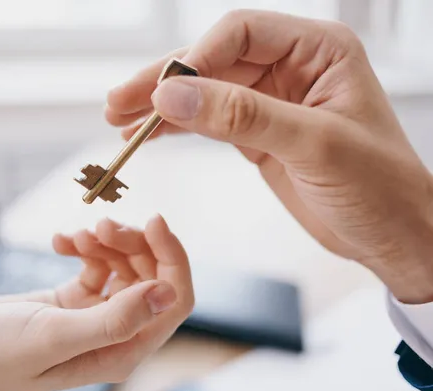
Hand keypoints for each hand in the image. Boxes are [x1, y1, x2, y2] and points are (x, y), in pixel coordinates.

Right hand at [0, 215, 192, 390]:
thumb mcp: (54, 335)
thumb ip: (116, 319)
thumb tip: (168, 294)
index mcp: (121, 350)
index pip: (172, 300)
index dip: (172, 257)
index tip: (153, 220)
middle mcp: (114, 334)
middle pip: (149, 276)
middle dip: (131, 243)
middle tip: (100, 224)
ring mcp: (93, 316)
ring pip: (122, 265)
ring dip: (105, 242)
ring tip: (75, 234)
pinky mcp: (72, 300)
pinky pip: (93, 264)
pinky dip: (82, 247)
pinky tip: (59, 240)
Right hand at [105, 10, 432, 303]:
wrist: (393, 234)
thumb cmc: (379, 187)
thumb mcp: (312, 145)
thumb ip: (241, 115)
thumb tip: (172, 94)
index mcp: (318, 50)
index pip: (240, 33)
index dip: (196, 58)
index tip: (161, 92)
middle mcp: (292, 67)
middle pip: (213, 60)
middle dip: (164, 81)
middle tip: (119, 103)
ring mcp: (271, 100)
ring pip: (204, 90)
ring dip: (162, 104)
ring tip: (119, 120)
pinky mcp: (258, 133)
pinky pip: (209, 120)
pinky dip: (178, 127)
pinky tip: (149, 134)